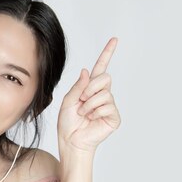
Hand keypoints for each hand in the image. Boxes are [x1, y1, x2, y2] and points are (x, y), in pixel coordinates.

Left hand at [58, 38, 120, 152]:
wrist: (70, 141)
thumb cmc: (68, 123)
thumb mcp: (68, 100)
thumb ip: (78, 86)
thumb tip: (88, 71)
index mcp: (90, 88)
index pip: (100, 67)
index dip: (107, 53)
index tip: (114, 40)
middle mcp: (102, 94)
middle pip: (105, 77)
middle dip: (91, 88)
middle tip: (82, 100)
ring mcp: (109, 105)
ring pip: (104, 92)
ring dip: (89, 103)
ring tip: (84, 113)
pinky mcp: (114, 117)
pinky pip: (108, 105)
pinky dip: (95, 111)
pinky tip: (91, 119)